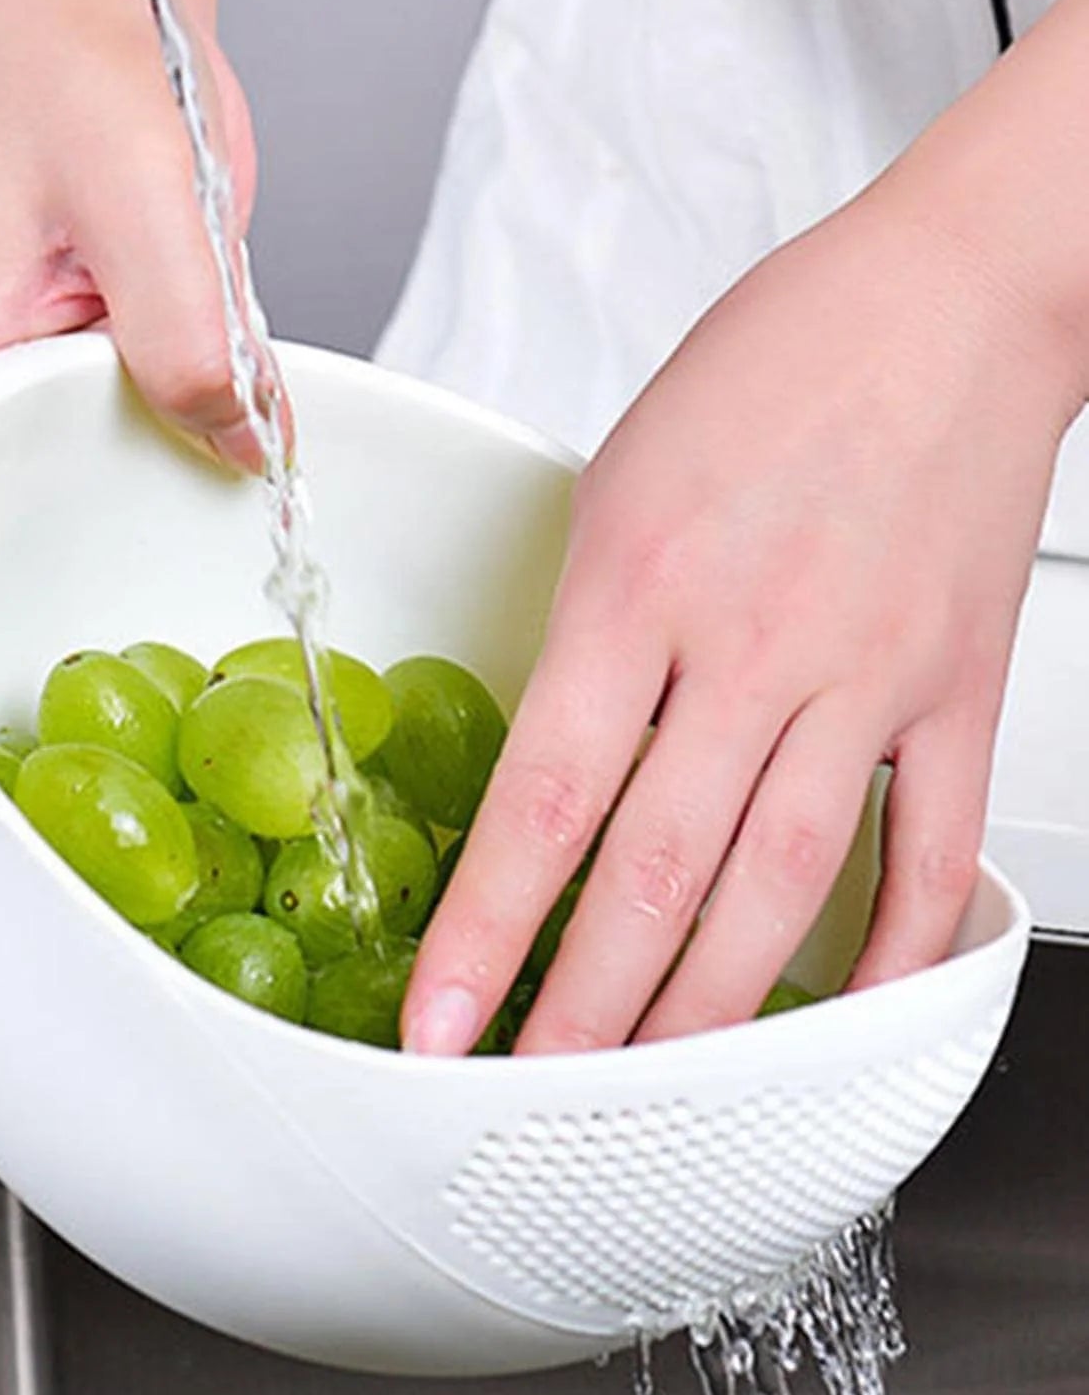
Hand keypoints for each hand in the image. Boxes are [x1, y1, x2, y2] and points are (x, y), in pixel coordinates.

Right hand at [0, 0, 260, 765]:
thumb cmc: (81, 69)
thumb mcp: (151, 217)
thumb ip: (193, 351)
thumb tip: (244, 456)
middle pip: (0, 544)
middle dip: (44, 630)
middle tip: (109, 721)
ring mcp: (43, 379)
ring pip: (85, 496)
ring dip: (133, 549)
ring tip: (181, 648)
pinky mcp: (109, 356)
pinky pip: (144, 439)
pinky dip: (188, 470)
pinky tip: (236, 515)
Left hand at [403, 180, 1081, 1055]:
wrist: (953, 298)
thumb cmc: (780, 361)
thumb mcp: (623, 477)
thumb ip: (593, 634)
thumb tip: (563, 768)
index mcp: (641, 581)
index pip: (545, 798)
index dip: (483, 930)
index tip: (437, 1020)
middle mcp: (753, 642)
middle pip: (655, 872)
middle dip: (581, 1009)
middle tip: (527, 1097)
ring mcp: (867, 675)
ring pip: (779, 885)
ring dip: (707, 1010)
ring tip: (647, 1089)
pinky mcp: (957, 688)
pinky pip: (930, 847)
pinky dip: (894, 945)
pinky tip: (845, 1014)